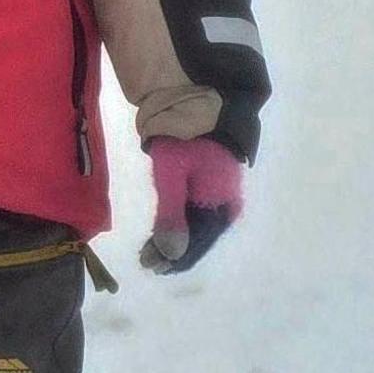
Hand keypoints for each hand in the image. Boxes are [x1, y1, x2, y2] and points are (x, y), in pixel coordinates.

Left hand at [141, 137, 245, 272]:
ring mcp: (219, 196)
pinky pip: (196, 215)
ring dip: (174, 241)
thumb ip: (171, 216)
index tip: (155, 267)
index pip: (200, 242)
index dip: (177, 257)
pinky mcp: (211, 188)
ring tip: (150, 253)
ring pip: (196, 228)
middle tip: (148, 263)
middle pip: (199, 238)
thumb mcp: (172, 176)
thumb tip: (173, 255)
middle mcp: (224, 205)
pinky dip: (178, 225)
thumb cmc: (183, 140)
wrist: (195, 105)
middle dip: (173, 252)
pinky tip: (163, 234)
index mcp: (221, 205)